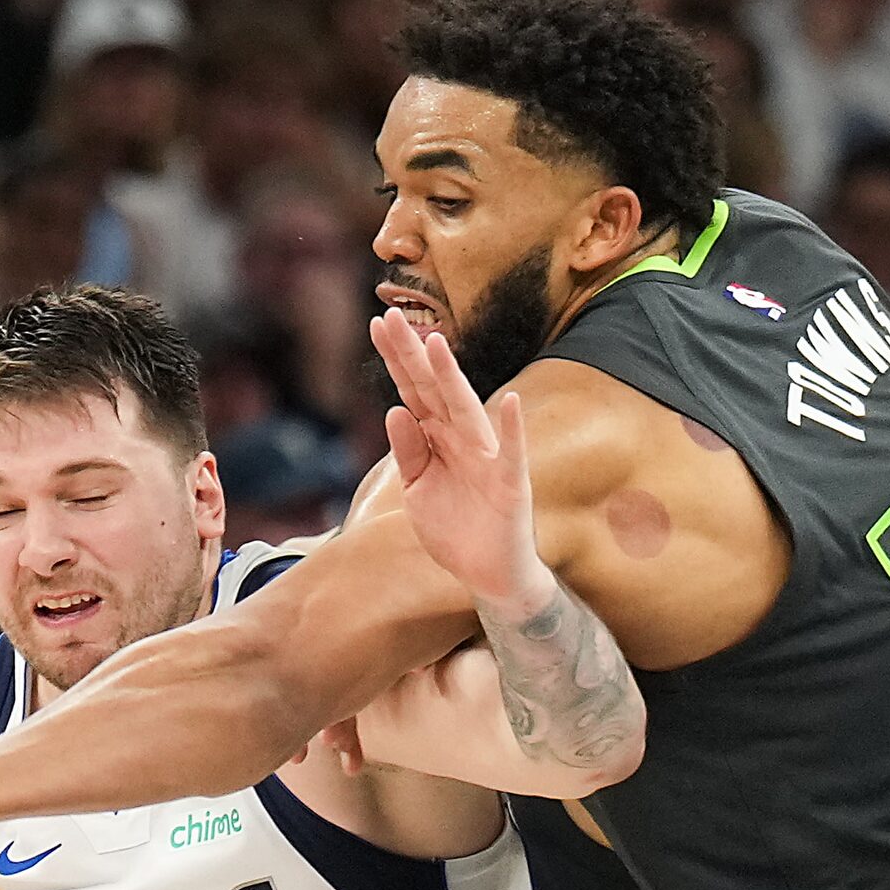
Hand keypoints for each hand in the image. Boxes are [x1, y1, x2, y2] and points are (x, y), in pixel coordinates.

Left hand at [369, 311, 546, 612]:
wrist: (489, 574)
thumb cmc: (456, 527)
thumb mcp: (418, 490)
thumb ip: (407, 452)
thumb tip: (394, 411)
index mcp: (438, 439)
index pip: (413, 391)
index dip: (396, 359)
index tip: (378, 324)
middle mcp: (462, 439)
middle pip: (432, 390)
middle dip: (411, 355)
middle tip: (390, 316)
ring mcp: (487, 459)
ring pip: (465, 411)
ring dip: (450, 378)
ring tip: (434, 344)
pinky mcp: (509, 485)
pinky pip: (511, 455)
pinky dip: (511, 430)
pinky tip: (509, 403)